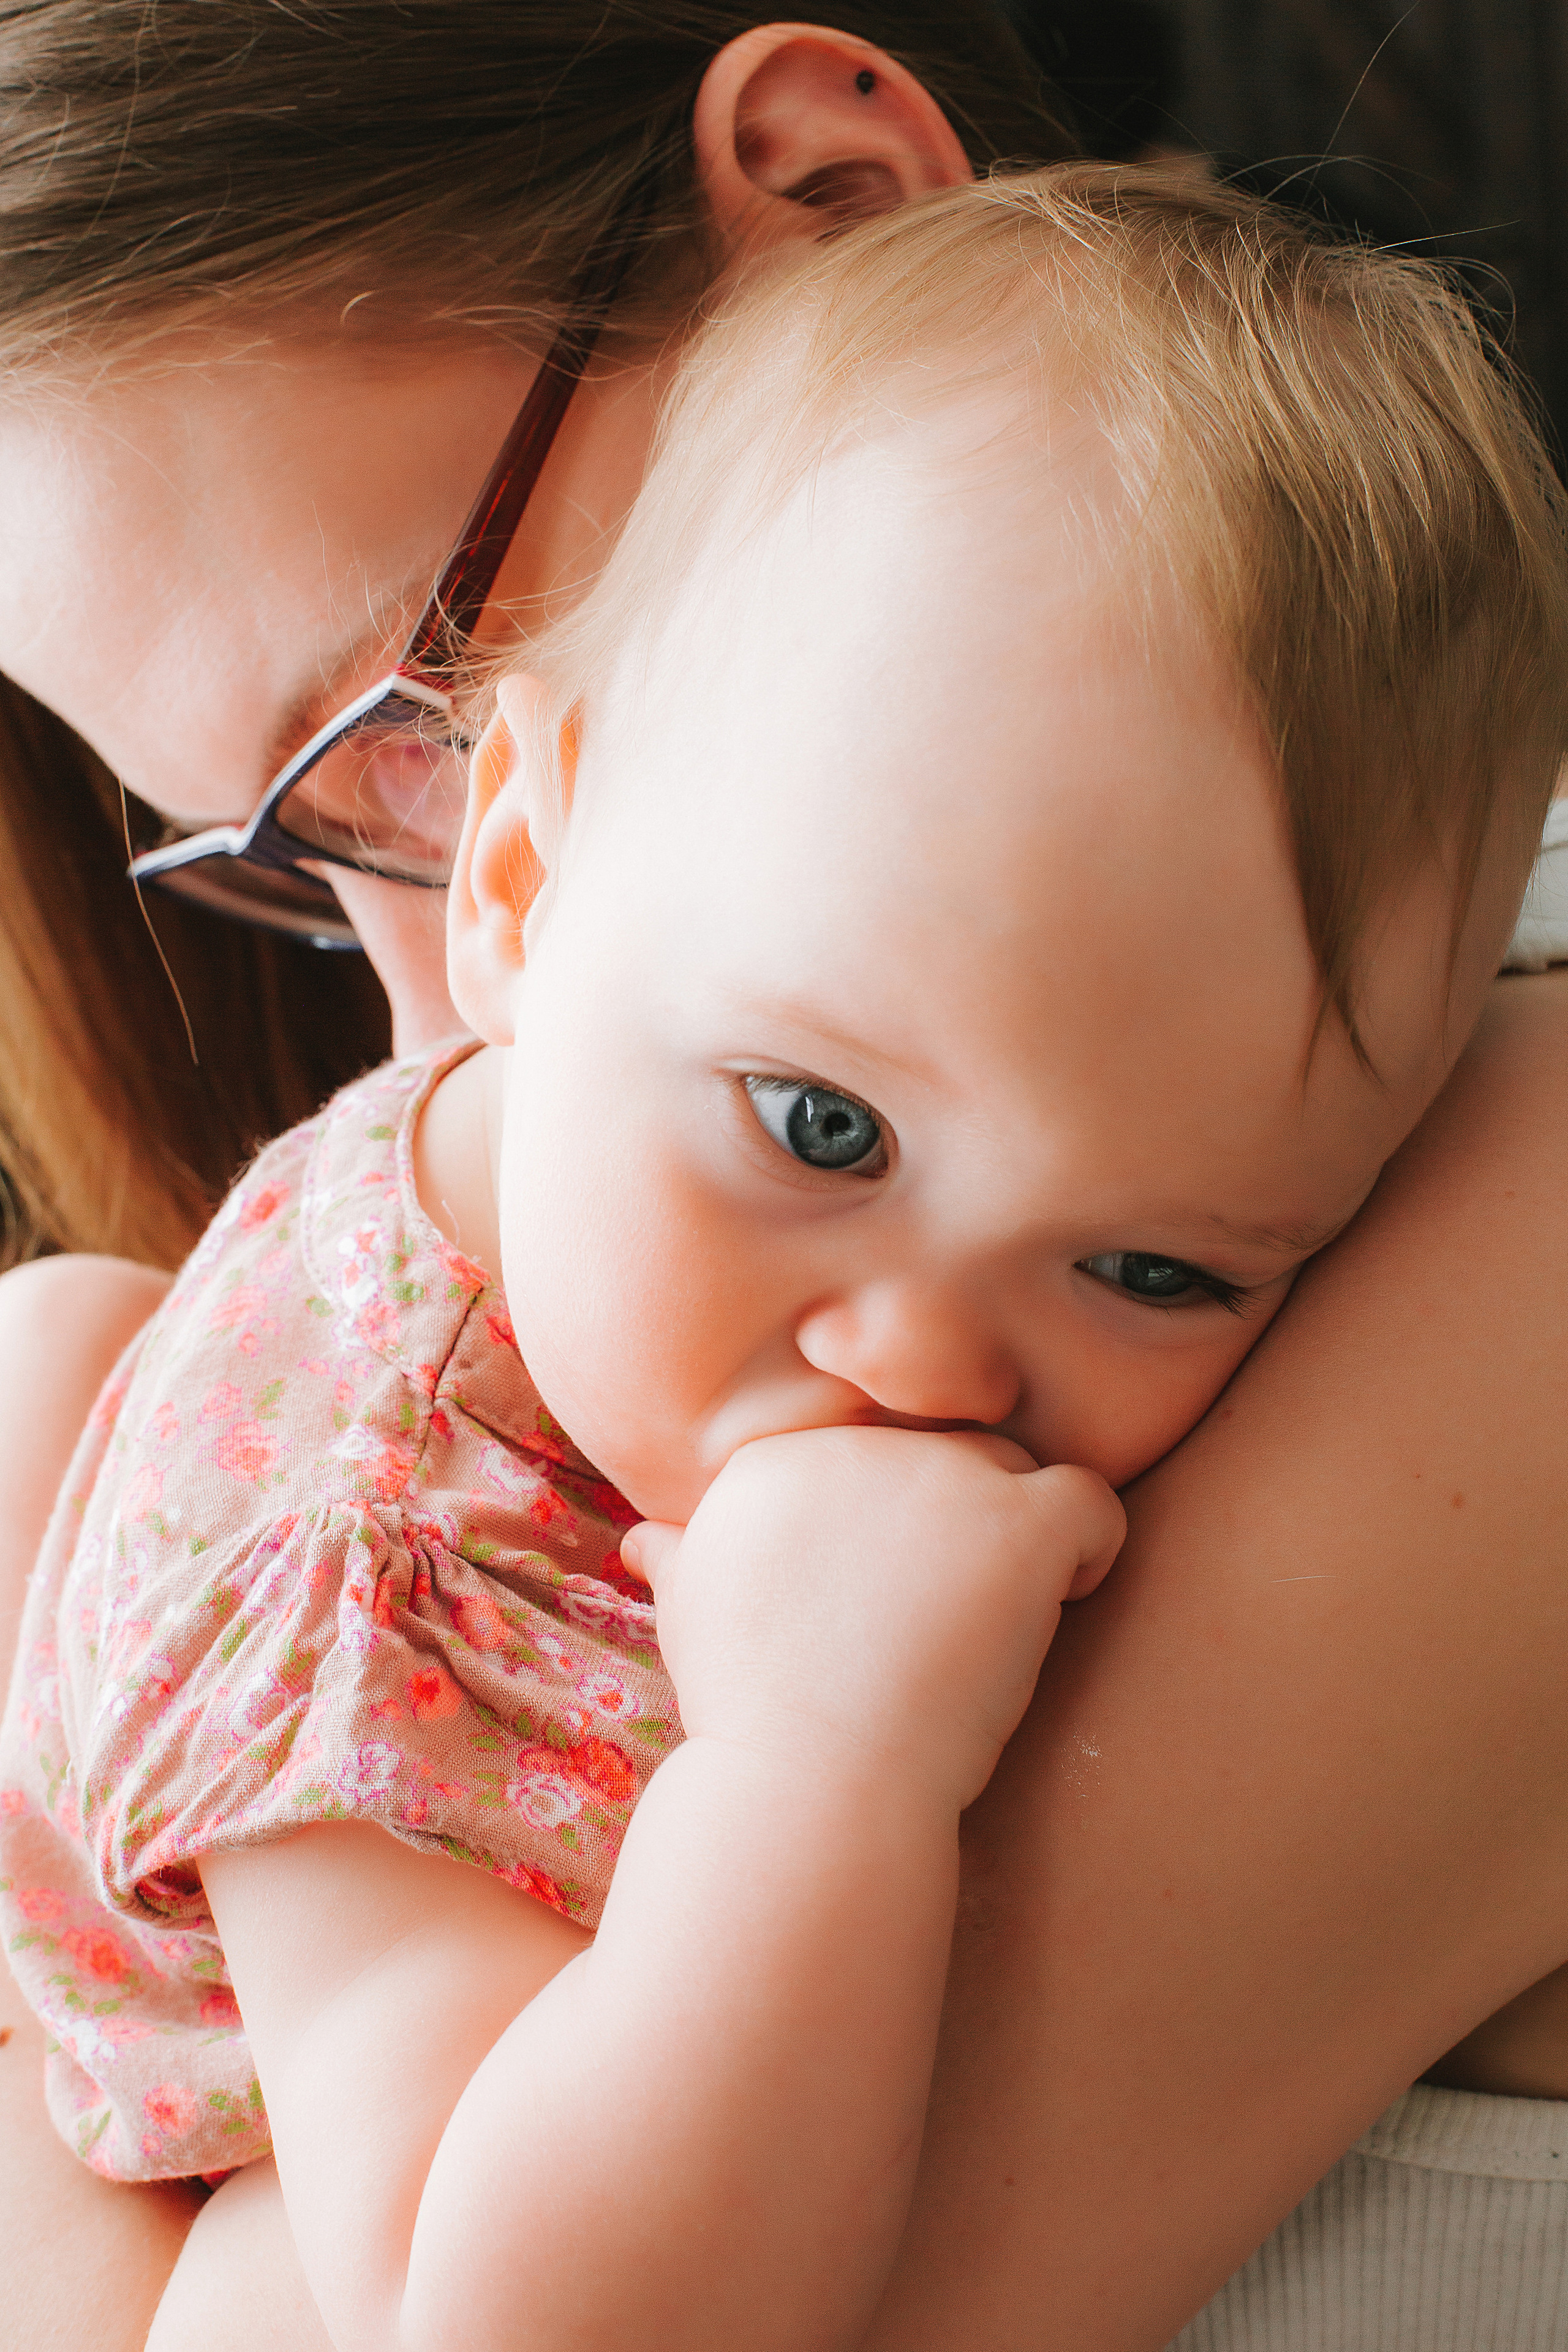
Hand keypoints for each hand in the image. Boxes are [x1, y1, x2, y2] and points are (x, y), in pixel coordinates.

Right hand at [623, 1426, 1122, 1812]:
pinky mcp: (1016, 1523)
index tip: (879, 1608)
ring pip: (1012, 1469)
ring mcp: (941, 1476)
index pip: (863, 1462)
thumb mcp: (692, 1623)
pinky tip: (1062, 1602)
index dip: (885, 1534)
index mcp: (775, 1460)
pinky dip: (1091, 1549)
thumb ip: (682, 1561)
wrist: (809, 1781)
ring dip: (1014, 1537)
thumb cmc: (749, 1716)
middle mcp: (858, 1445)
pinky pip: (1090, 1499)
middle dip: (950, 1529)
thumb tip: (646, 1541)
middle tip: (940, 1621)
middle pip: (937, 1457)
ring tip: (994, 1624)